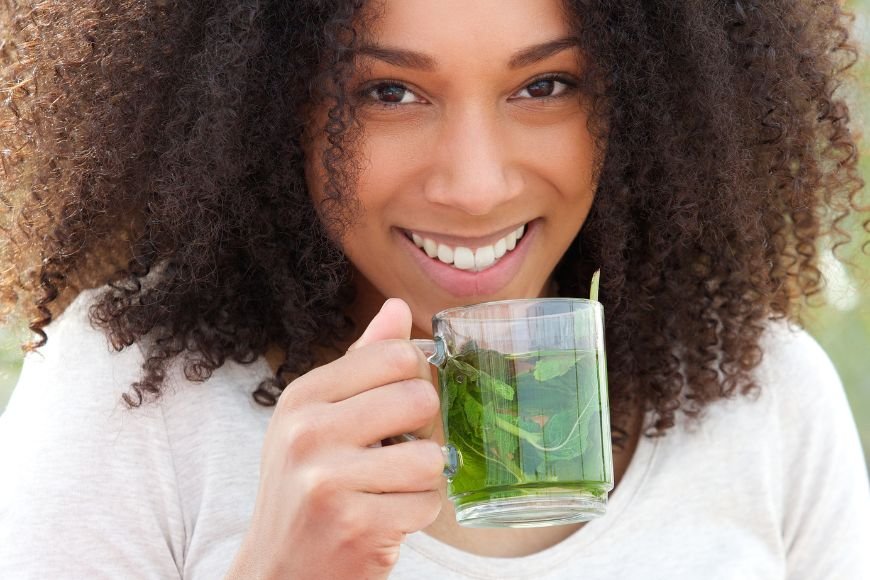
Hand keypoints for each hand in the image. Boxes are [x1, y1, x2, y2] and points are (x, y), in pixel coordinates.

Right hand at [226, 299, 443, 579]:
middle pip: (419, 398)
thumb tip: (396, 307)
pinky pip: (428, 505)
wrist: (278, 572)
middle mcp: (308, 432)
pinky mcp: (355, 526)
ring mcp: (329, 480)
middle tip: (390, 455)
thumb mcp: (316, 420)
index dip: (411, 382)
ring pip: (431, 457)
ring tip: (385, 491)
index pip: (395, 355)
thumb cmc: (305, 490)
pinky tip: (382, 520)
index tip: (393, 409)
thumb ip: (360, 363)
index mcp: (302, 397)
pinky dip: (416, 516)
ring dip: (420, 480)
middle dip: (419, 431)